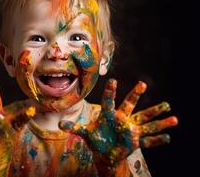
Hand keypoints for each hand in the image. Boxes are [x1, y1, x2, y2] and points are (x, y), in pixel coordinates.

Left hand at [59, 79, 177, 164]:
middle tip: (142, 83)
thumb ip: (75, 128)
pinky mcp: (135, 140)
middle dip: (135, 94)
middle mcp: (121, 119)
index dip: (110, 92)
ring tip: (171, 114)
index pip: (109, 101)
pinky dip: (158, 139)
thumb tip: (60, 124)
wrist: (106, 150)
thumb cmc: (97, 139)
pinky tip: (169, 137)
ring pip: (145, 119)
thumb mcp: (86, 134)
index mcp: (108, 115)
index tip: (112, 80)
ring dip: (156, 116)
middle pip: (129, 104)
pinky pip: (148, 140)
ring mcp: (130, 128)